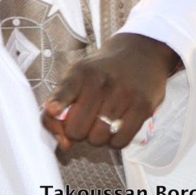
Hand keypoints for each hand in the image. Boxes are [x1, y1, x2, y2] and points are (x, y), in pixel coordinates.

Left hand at [42, 33, 180, 149]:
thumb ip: (62, 103)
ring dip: (96, 138)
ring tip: (101, 123)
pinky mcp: (142, 107)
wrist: (141, 53)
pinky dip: (114, 141)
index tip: (53, 111)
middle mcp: (101, 82)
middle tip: (85, 122)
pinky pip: (120, 141)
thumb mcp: (78, 74)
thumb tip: (63, 141)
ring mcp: (123, 95)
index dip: (56, 106)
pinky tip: (116, 127)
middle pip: (76, 129)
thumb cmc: (104, 70)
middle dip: (77, 133)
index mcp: (81, 73)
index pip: (64, 91)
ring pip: (97, 139)